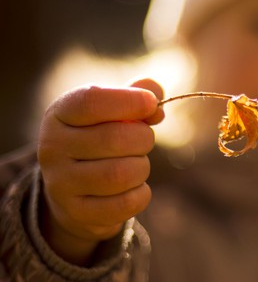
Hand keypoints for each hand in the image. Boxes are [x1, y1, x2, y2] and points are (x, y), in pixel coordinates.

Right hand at [38, 78, 163, 264]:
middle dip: (143, 138)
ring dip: (142, 167)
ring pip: (122, 174)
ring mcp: (61, 183)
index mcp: (59, 114)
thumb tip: (155, 100)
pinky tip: (133, 187)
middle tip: (144, 140)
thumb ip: (136, 93)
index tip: (151, 103)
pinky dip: (141, 193)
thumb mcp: (111, 110)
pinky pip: (126, 203)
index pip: (92, 101)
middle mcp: (52, 147)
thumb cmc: (101, 137)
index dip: (129, 100)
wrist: (75, 189)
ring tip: (136, 164)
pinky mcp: (76, 212)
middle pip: (115, 138)